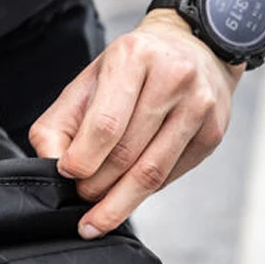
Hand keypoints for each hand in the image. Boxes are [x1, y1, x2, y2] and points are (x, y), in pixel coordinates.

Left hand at [28, 9, 242, 237]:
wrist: (193, 47)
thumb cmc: (131, 70)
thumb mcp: (87, 84)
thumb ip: (58, 125)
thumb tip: (51, 168)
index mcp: (133, 57)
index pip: (105, 124)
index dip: (83, 159)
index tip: (68, 175)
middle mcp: (172, 77)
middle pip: (127, 154)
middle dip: (97, 187)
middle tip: (82, 197)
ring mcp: (198, 105)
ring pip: (152, 173)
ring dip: (119, 202)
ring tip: (98, 216)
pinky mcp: (213, 132)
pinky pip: (170, 176)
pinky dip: (144, 192)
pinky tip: (129, 191)